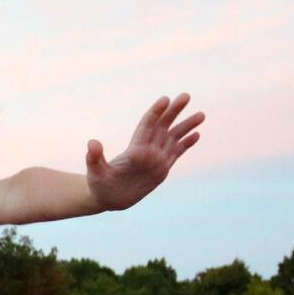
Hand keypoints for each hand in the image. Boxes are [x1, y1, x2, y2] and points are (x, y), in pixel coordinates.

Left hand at [85, 93, 203, 211]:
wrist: (108, 199)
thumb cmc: (99, 186)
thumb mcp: (95, 172)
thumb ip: (94, 158)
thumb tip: (92, 143)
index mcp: (135, 149)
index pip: (147, 126)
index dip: (155, 113)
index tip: (165, 99)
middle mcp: (147, 150)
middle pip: (163, 125)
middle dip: (174, 111)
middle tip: (186, 95)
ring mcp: (156, 159)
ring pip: (174, 137)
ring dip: (186, 126)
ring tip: (201, 114)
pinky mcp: (162, 169)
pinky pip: (176, 153)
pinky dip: (186, 144)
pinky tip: (197, 135)